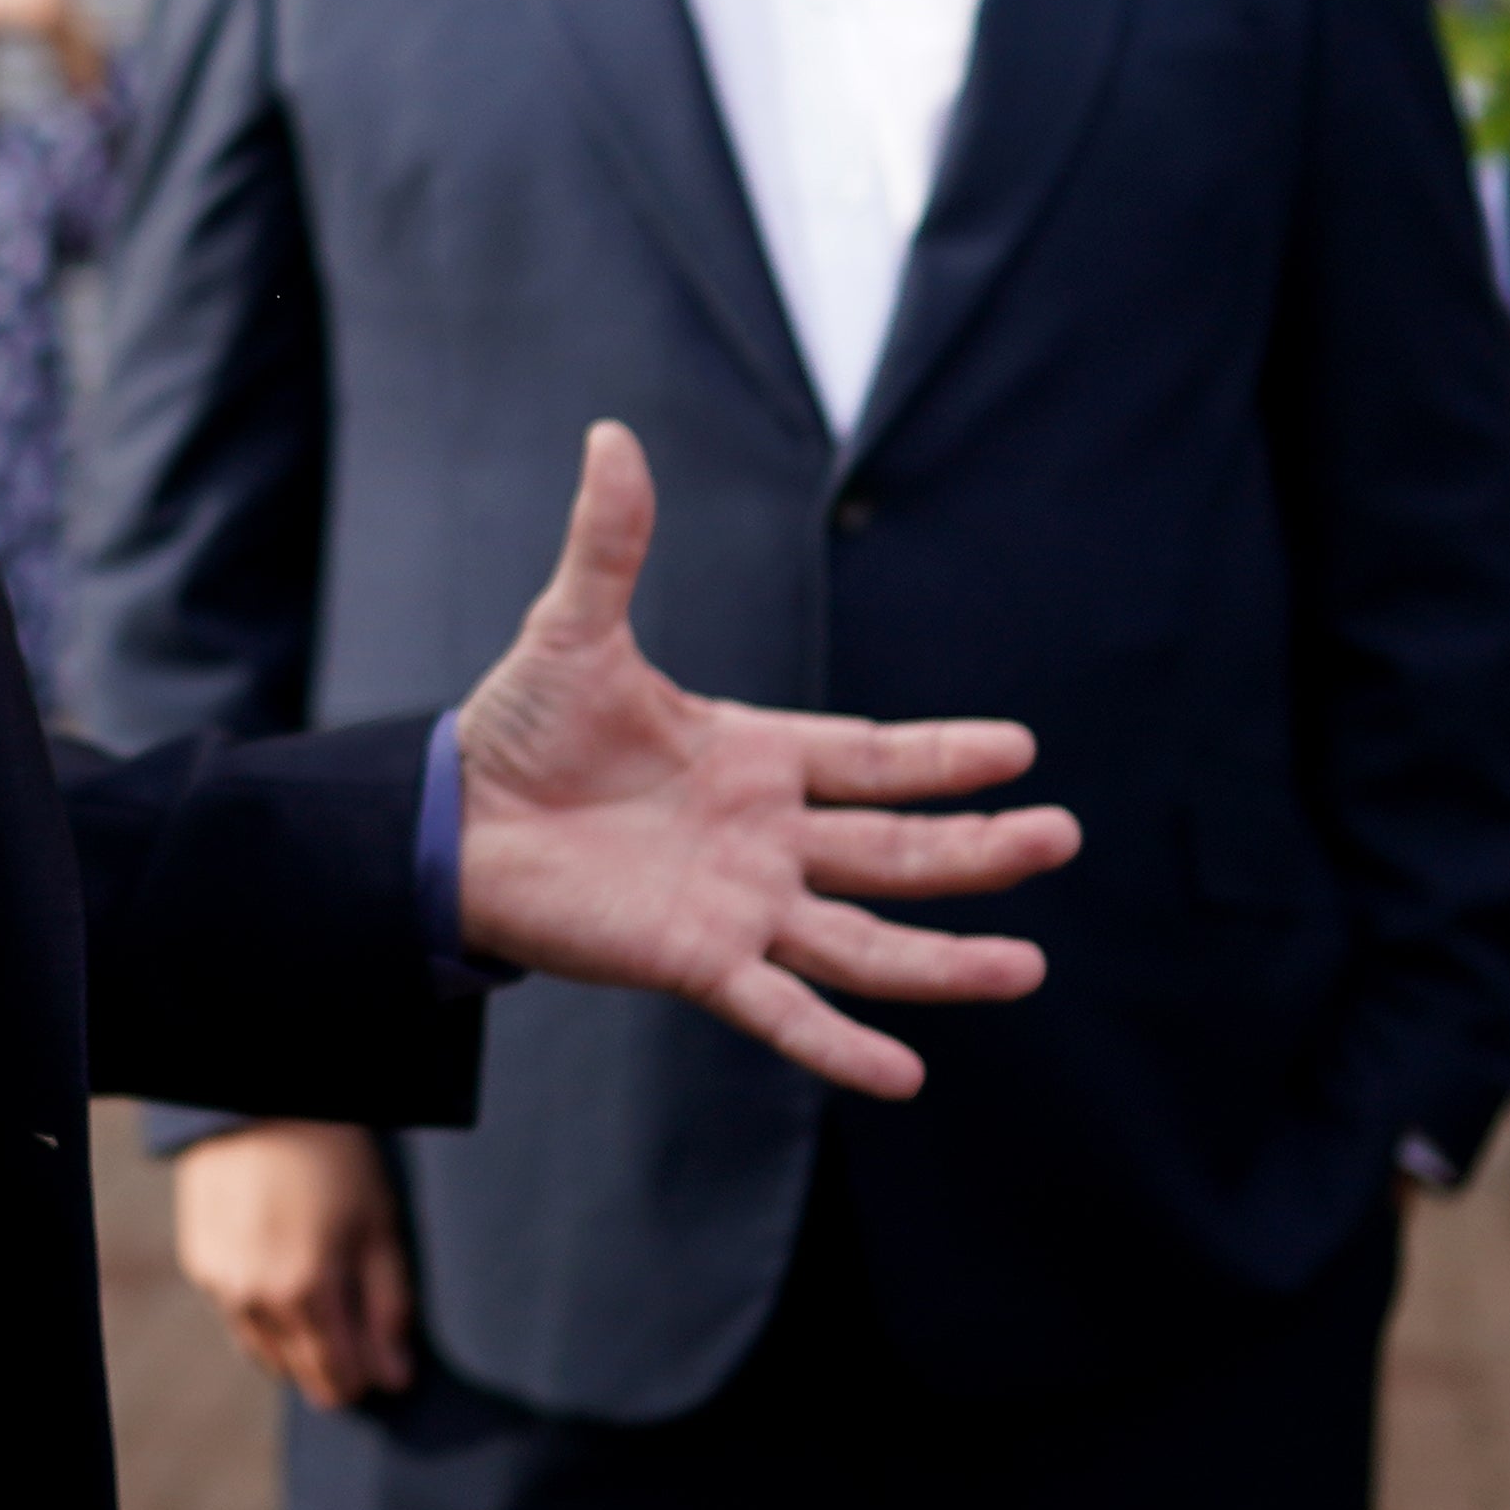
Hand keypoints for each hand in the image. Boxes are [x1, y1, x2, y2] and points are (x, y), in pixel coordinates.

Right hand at [170, 1123, 414, 1410]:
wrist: (257, 1103)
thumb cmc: (333, 1159)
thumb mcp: (379, 1226)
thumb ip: (389, 1308)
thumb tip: (395, 1379)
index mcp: (309, 1291)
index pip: (340, 1377)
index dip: (367, 1377)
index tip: (382, 1361)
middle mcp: (258, 1299)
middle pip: (301, 1373)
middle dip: (333, 1367)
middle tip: (355, 1336)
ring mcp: (223, 1285)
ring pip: (265, 1353)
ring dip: (296, 1345)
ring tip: (319, 1304)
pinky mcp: (201, 1266)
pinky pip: (238, 1316)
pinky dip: (263, 1312)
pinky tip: (280, 1276)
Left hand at [450, 426, 1081, 1098]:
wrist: (448, 823)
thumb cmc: (516, 730)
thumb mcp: (574, 629)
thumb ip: (611, 542)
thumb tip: (611, 434)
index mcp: (753, 757)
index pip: (872, 758)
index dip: (942, 755)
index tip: (1020, 750)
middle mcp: (764, 837)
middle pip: (894, 849)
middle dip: (978, 849)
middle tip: (1061, 837)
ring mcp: (739, 905)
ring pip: (864, 937)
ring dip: (943, 959)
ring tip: (1025, 969)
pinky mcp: (695, 960)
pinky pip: (783, 1011)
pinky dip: (840, 1046)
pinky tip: (904, 1075)